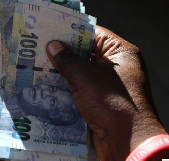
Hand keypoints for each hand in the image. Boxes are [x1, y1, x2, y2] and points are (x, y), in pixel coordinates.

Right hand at [46, 26, 166, 159]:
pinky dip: (70, 84)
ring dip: (66, 69)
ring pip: (84, 71)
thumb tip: (52, 45)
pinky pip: (83, 86)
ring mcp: (110, 84)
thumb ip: (67, 59)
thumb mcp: (85, 76)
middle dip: (65, 51)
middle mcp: (117, 66)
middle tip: (42, 46)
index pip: (94, 34)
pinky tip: (51, 82)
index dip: (72, 30)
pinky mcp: (103, 99)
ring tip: (42, 63)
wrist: (127, 140)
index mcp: (121, 52)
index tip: (52, 29)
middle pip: (88, 52)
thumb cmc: (110, 101)